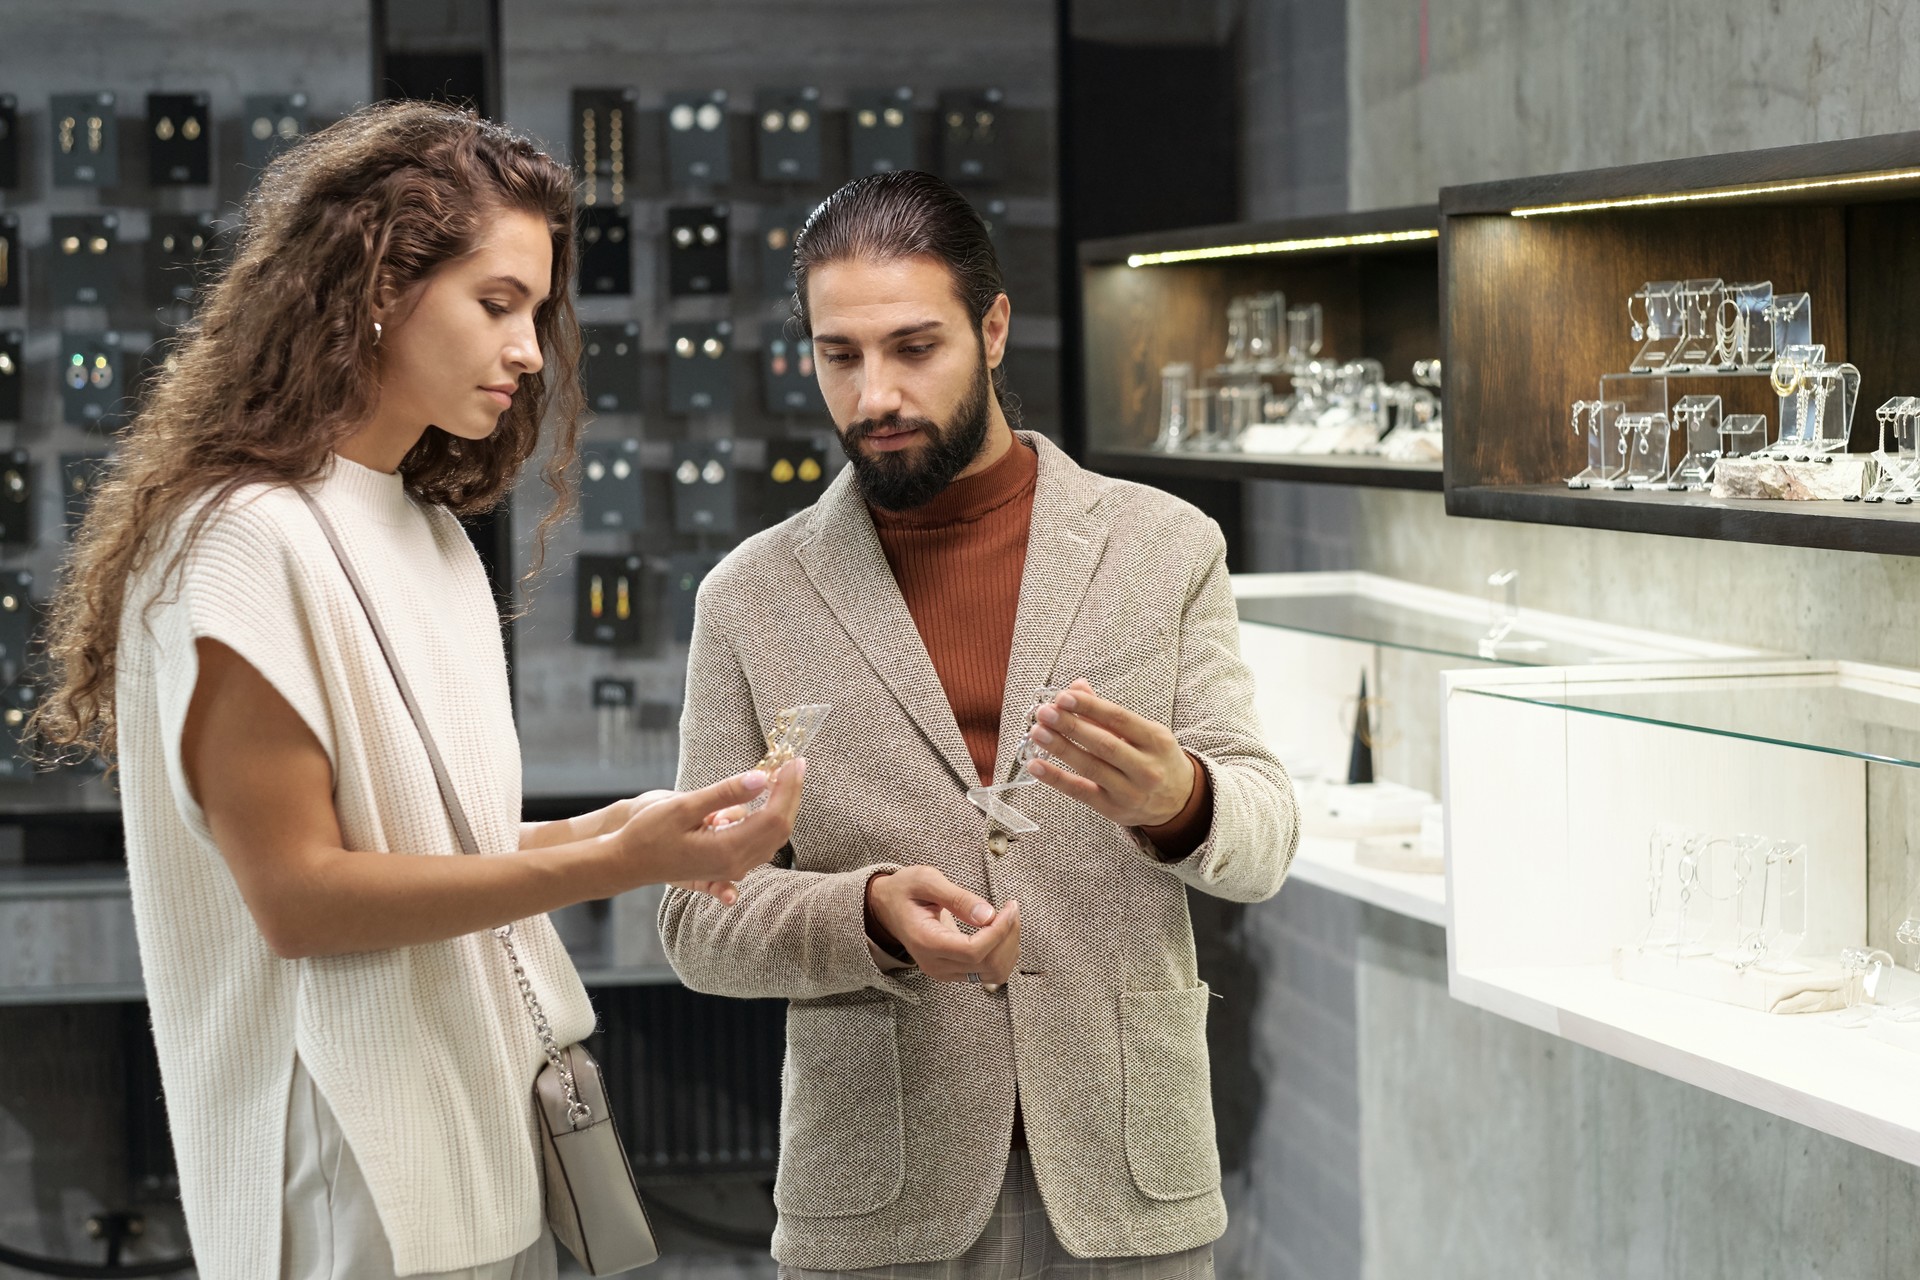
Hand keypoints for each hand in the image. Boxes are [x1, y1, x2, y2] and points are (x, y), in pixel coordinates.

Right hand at [613, 759, 805, 902]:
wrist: (626, 861)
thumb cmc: (647, 833)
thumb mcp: (684, 807)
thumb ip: (725, 794)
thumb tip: (761, 778)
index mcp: (727, 850)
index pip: (774, 817)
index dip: (788, 788)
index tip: (793, 762)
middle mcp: (735, 865)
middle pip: (779, 828)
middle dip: (790, 794)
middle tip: (794, 764)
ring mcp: (732, 869)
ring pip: (771, 836)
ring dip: (780, 806)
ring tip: (780, 775)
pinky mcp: (726, 866)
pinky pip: (757, 842)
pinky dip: (765, 818)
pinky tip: (760, 797)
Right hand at [865, 866, 1019, 983]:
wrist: (887, 907)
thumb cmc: (905, 890)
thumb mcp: (926, 881)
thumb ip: (957, 897)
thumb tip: (988, 915)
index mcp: (926, 942)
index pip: (973, 951)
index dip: (999, 931)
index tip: (1009, 907)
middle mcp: (935, 964)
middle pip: (987, 965)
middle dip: (1008, 936)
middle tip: (1010, 908)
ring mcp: (945, 972)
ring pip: (993, 973)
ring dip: (1009, 946)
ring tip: (1007, 918)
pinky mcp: (954, 971)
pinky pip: (989, 972)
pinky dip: (1003, 953)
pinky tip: (1000, 931)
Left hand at [1026, 679, 1193, 828]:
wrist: (1179, 801)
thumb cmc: (1155, 759)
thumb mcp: (1143, 732)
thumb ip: (1107, 713)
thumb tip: (1076, 687)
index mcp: (1155, 740)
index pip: (1119, 719)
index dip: (1090, 706)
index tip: (1063, 696)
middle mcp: (1146, 767)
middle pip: (1104, 744)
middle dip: (1071, 726)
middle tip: (1044, 712)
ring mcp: (1130, 791)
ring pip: (1091, 767)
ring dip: (1060, 748)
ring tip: (1037, 732)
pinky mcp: (1113, 809)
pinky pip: (1080, 792)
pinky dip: (1056, 778)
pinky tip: (1036, 765)